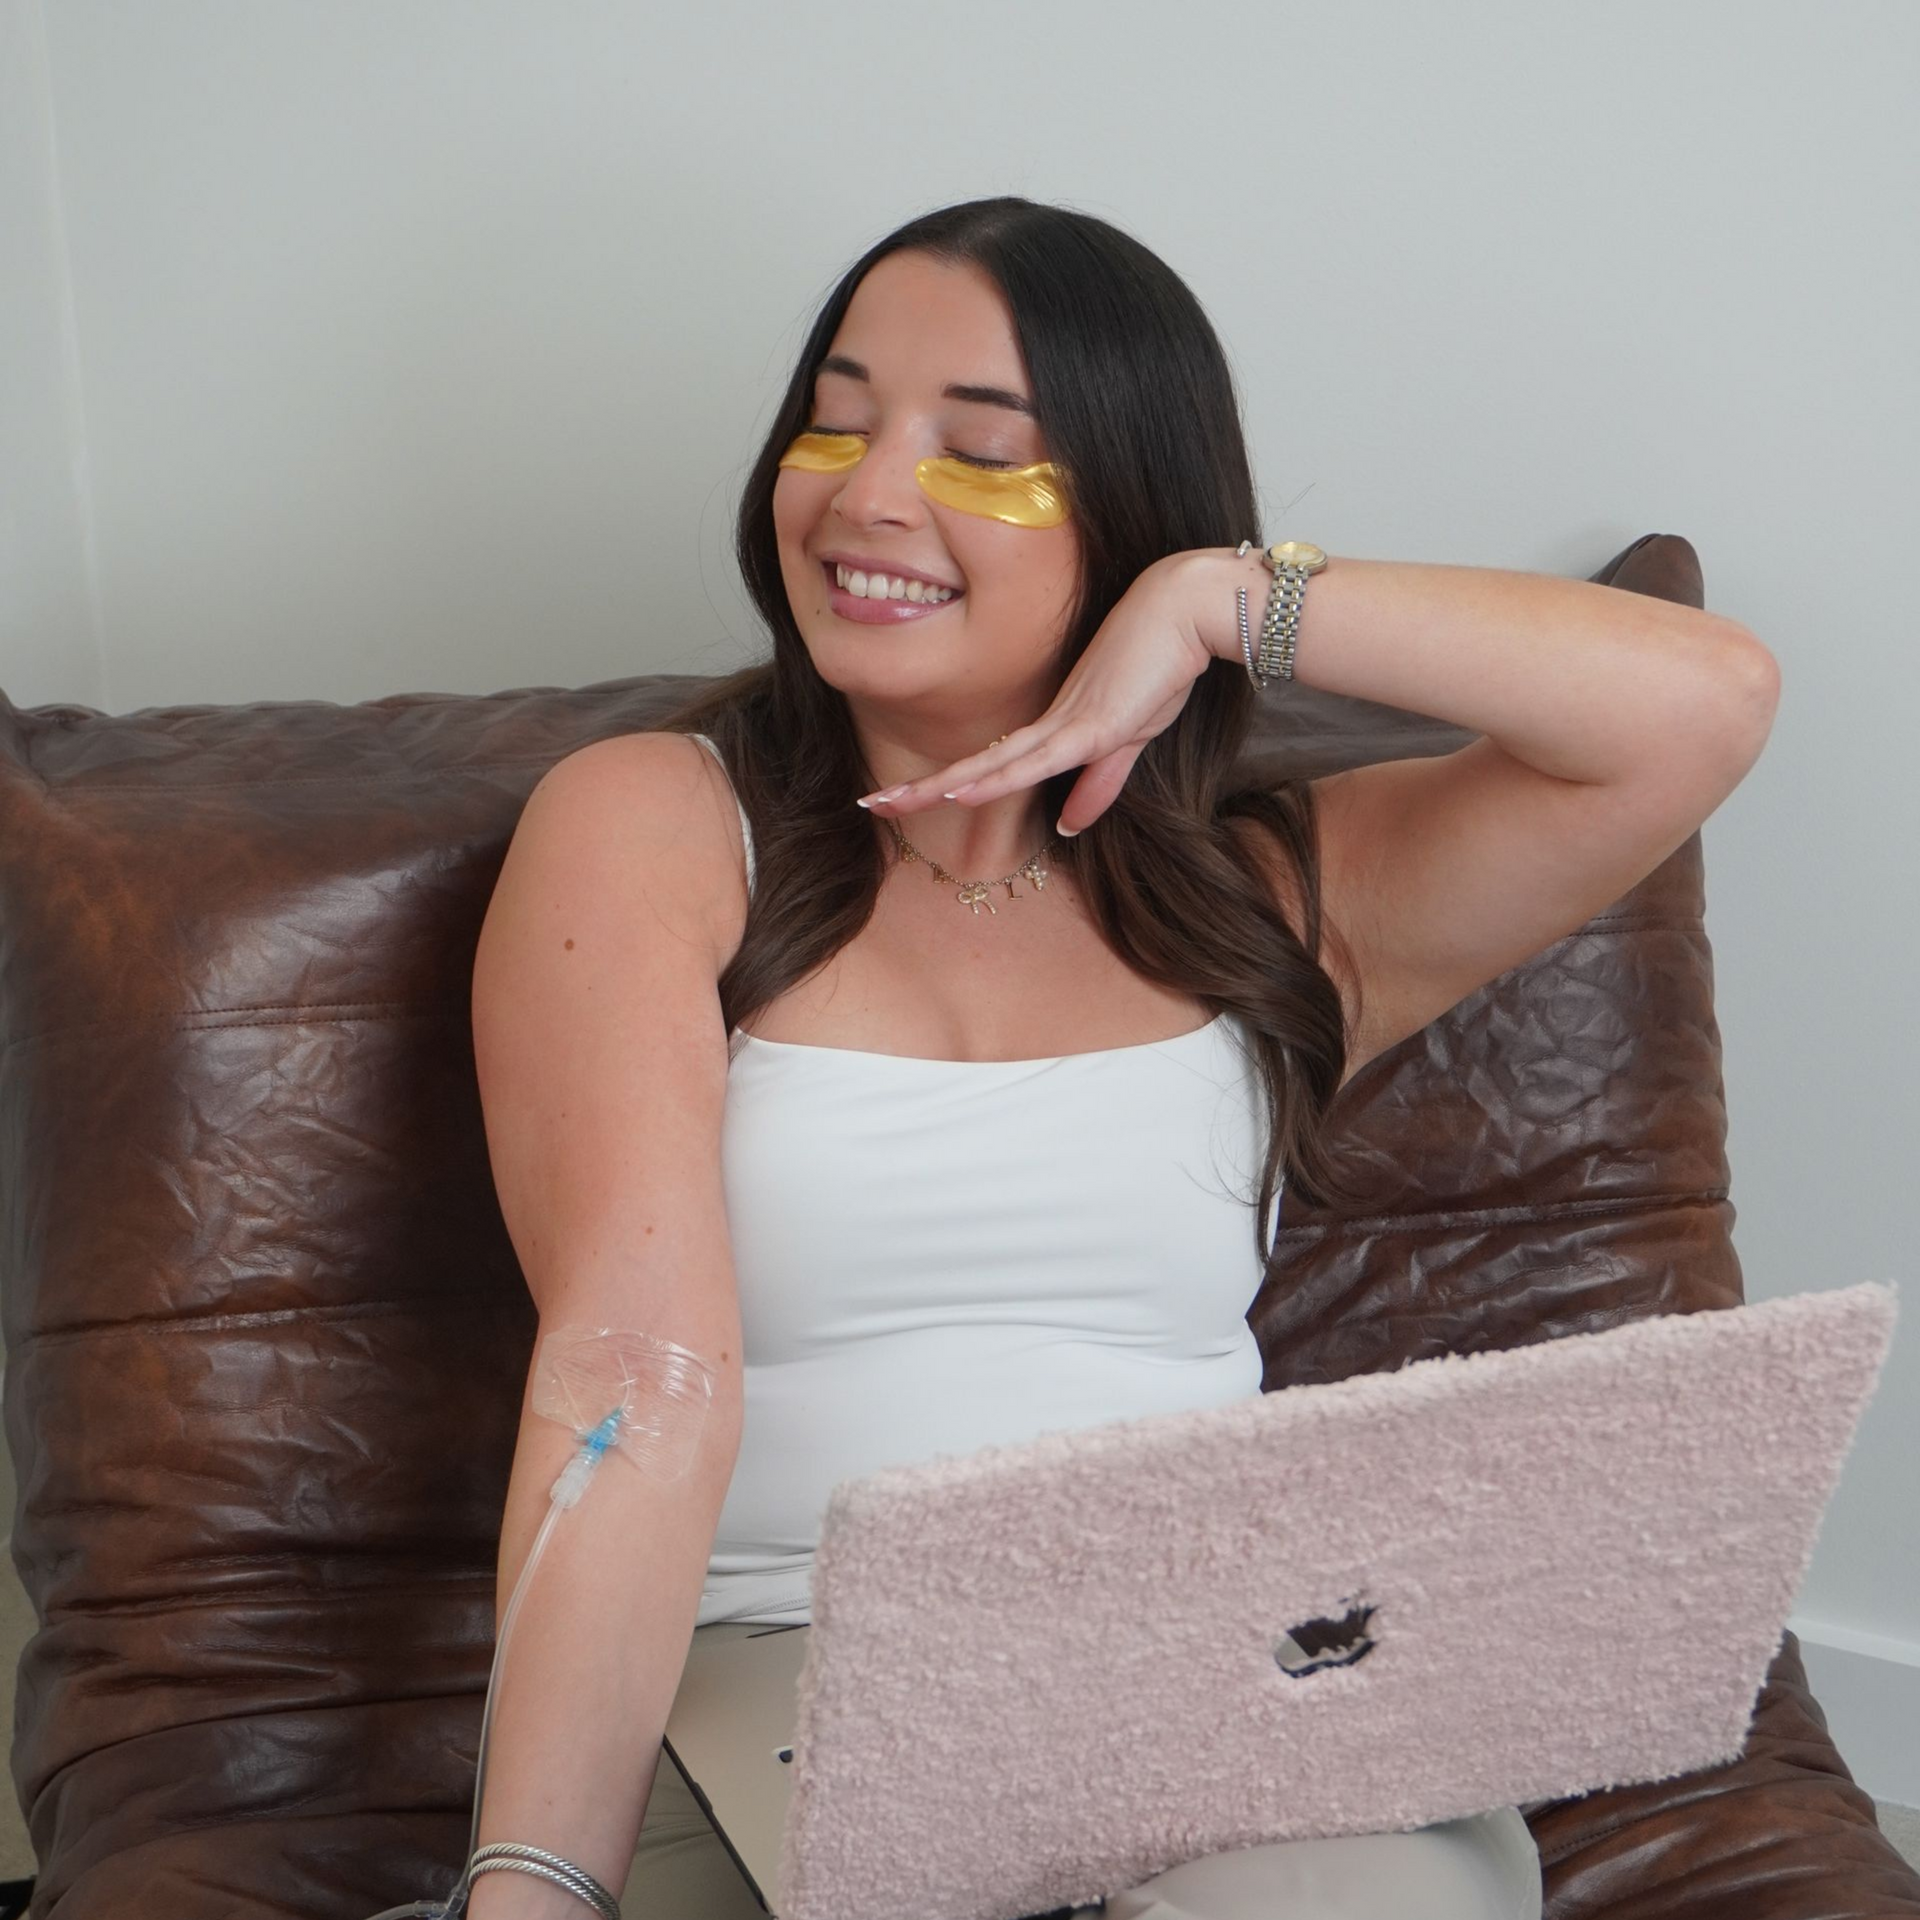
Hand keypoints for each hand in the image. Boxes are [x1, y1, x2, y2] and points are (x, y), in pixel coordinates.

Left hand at [858, 554, 1214, 832]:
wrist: (1186, 611)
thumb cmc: (1163, 664)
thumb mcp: (1131, 739)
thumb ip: (1100, 782)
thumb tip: (1069, 826)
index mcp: (1054, 726)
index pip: (991, 762)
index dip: (951, 780)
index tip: (913, 795)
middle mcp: (1047, 723)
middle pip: (973, 764)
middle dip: (919, 786)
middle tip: (868, 804)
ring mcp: (1063, 722)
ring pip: (987, 764)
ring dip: (936, 786)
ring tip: (886, 804)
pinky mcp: (1089, 724)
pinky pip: (1031, 760)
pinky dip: (993, 778)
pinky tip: (957, 791)